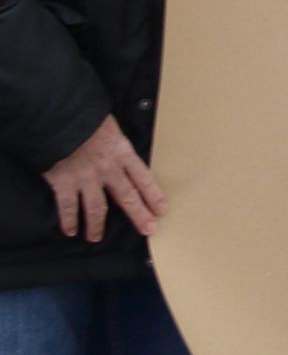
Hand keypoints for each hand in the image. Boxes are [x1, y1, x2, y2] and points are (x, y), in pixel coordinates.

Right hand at [43, 113, 161, 240]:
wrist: (58, 117)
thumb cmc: (84, 117)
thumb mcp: (108, 125)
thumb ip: (114, 141)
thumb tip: (116, 146)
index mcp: (122, 152)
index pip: (144, 177)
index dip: (154, 194)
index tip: (162, 209)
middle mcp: (108, 169)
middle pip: (127, 197)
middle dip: (138, 215)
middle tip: (147, 229)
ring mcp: (86, 178)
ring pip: (96, 208)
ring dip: (96, 225)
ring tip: (96, 237)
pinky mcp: (64, 183)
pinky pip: (67, 207)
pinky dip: (69, 220)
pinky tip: (70, 230)